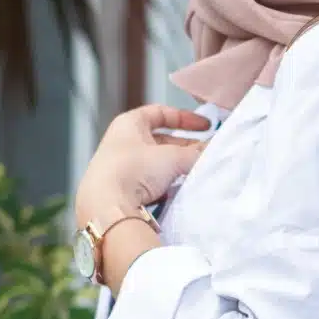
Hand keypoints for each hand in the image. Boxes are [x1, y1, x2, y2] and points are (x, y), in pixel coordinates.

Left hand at [75, 105, 210, 228]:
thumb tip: (211, 151)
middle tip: (205, 154)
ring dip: (176, 168)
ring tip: (194, 174)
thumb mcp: (171, 157)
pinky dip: (166, 185)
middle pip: (161, 140)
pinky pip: (151, 183)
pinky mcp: (125, 190)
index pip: (161, 113)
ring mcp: (123, 167)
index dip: (185, 118)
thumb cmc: (131, 170)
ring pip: (158, 163)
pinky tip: (177, 192)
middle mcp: (124, 143)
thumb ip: (195, 153)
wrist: (107, 205)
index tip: (205, 126)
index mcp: (129, 124)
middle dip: (185, 147)